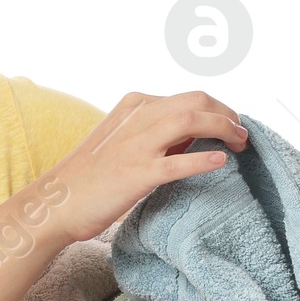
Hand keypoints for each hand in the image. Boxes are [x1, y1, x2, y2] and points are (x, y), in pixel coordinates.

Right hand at [49, 91, 247, 244]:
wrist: (56, 203)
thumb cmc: (90, 178)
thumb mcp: (124, 141)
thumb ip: (156, 133)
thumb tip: (195, 134)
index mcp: (135, 105)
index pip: (189, 97)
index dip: (218, 110)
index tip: (231, 126)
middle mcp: (138, 116)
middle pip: (197, 102)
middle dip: (228, 115)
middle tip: (242, 136)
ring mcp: (137, 144)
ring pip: (193, 121)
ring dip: (224, 129)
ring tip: (240, 145)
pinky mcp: (137, 173)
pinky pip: (179, 161)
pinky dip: (204, 159)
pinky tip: (221, 162)